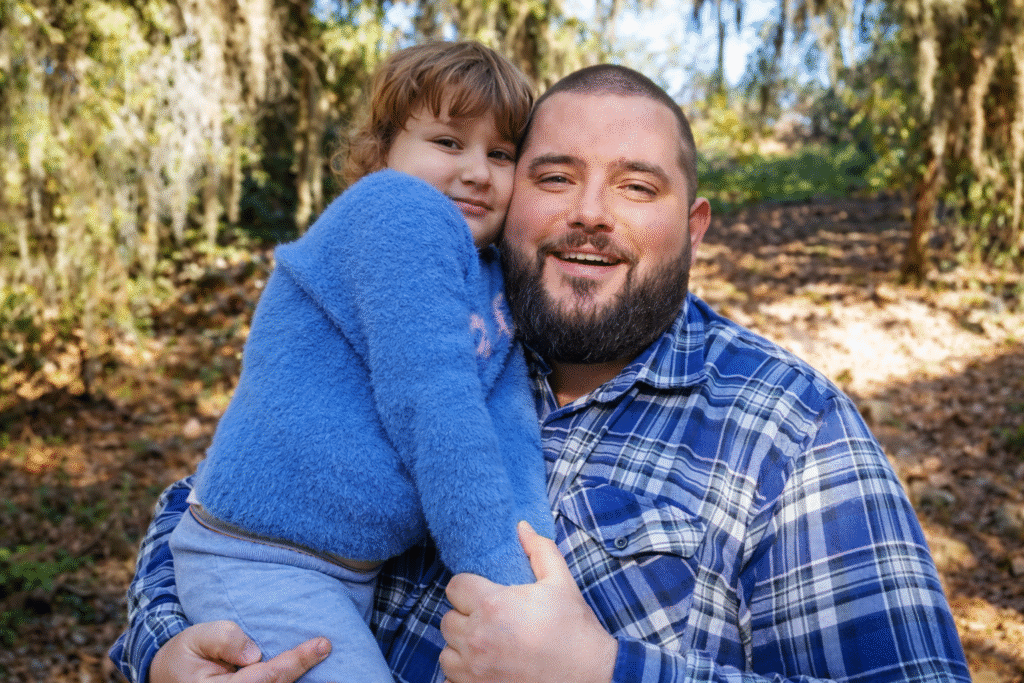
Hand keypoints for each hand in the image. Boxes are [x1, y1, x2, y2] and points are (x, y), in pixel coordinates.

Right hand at [150, 620, 331, 682]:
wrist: (169, 677)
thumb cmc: (185, 655)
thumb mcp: (195, 638)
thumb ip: (223, 638)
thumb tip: (254, 653)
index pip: (269, 677)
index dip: (297, 661)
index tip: (323, 645)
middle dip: (307, 673)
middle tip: (333, 651)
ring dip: (306, 680)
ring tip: (332, 665)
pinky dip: (292, 681)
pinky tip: (316, 672)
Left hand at [439, 522, 617, 682]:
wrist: (591, 677)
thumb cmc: (575, 631)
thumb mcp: (561, 583)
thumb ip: (539, 550)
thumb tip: (522, 527)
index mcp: (493, 606)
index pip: (455, 587)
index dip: (469, 588)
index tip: (485, 595)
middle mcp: (477, 639)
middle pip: (448, 619)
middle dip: (466, 617)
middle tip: (490, 621)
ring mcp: (474, 671)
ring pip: (447, 652)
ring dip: (461, 647)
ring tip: (487, 645)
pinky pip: (451, 679)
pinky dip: (463, 674)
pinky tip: (486, 667)